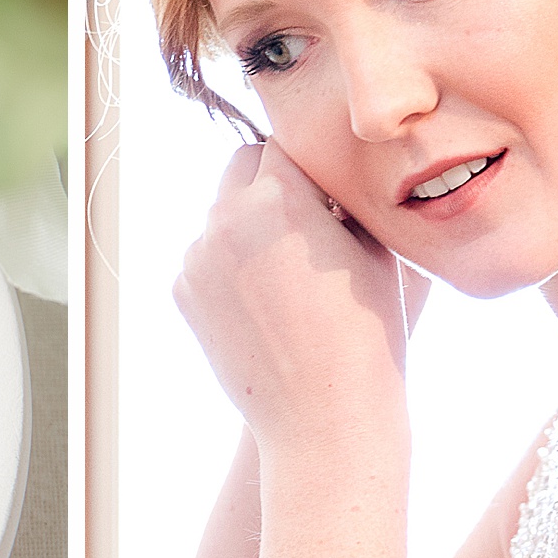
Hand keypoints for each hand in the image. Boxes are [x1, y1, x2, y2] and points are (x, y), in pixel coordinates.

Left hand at [172, 140, 417, 452]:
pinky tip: (265, 302)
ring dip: (249, 223)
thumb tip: (330, 168)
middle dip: (273, 181)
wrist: (324, 415)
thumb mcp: (374, 246)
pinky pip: (206, 256)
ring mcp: (198, 256)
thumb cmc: (367, 331)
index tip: (329, 185)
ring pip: (221, 212)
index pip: (288, 142)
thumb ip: (345, 194)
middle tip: (308, 217)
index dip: (313, 163)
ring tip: (290, 271)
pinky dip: (229, 266)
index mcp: (279, 196)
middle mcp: (227, 218)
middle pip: (243, 164)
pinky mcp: (183, 291)